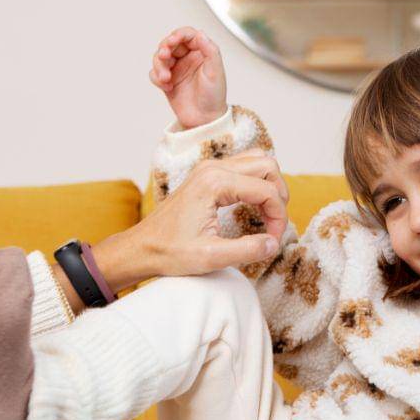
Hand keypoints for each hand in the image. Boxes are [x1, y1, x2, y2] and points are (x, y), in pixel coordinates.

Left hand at [91, 150, 285, 286]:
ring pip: (258, 162)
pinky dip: (257, 184)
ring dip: (270, 187)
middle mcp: (213, 168)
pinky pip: (244, 167)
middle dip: (279, 196)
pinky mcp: (208, 174)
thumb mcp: (210, 257)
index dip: (279, 216)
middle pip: (267, 165)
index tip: (274, 239)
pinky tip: (254, 208)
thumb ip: (247, 250)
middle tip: (274, 225)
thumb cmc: (169, 252)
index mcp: (215, 184)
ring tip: (267, 216)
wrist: (141, 248)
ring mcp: (210, 168)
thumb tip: (273, 243)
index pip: (267, 190)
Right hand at [149, 26, 227, 128]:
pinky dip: (157, 78)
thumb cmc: (214, 97)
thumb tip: (200, 33)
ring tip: (166, 78)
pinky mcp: (167, 81)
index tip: (172, 41)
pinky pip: (154, 73)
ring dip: (159, 65)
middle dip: (164, 48)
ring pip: (159, 57)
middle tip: (164, 56)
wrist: (205, 120)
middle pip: (170, 44)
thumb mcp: (216, 71)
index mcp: (201, 53)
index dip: (178, 35)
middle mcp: (187, 59)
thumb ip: (210, 50)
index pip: (187, 35)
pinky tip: (167, 87)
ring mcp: (176, 69)